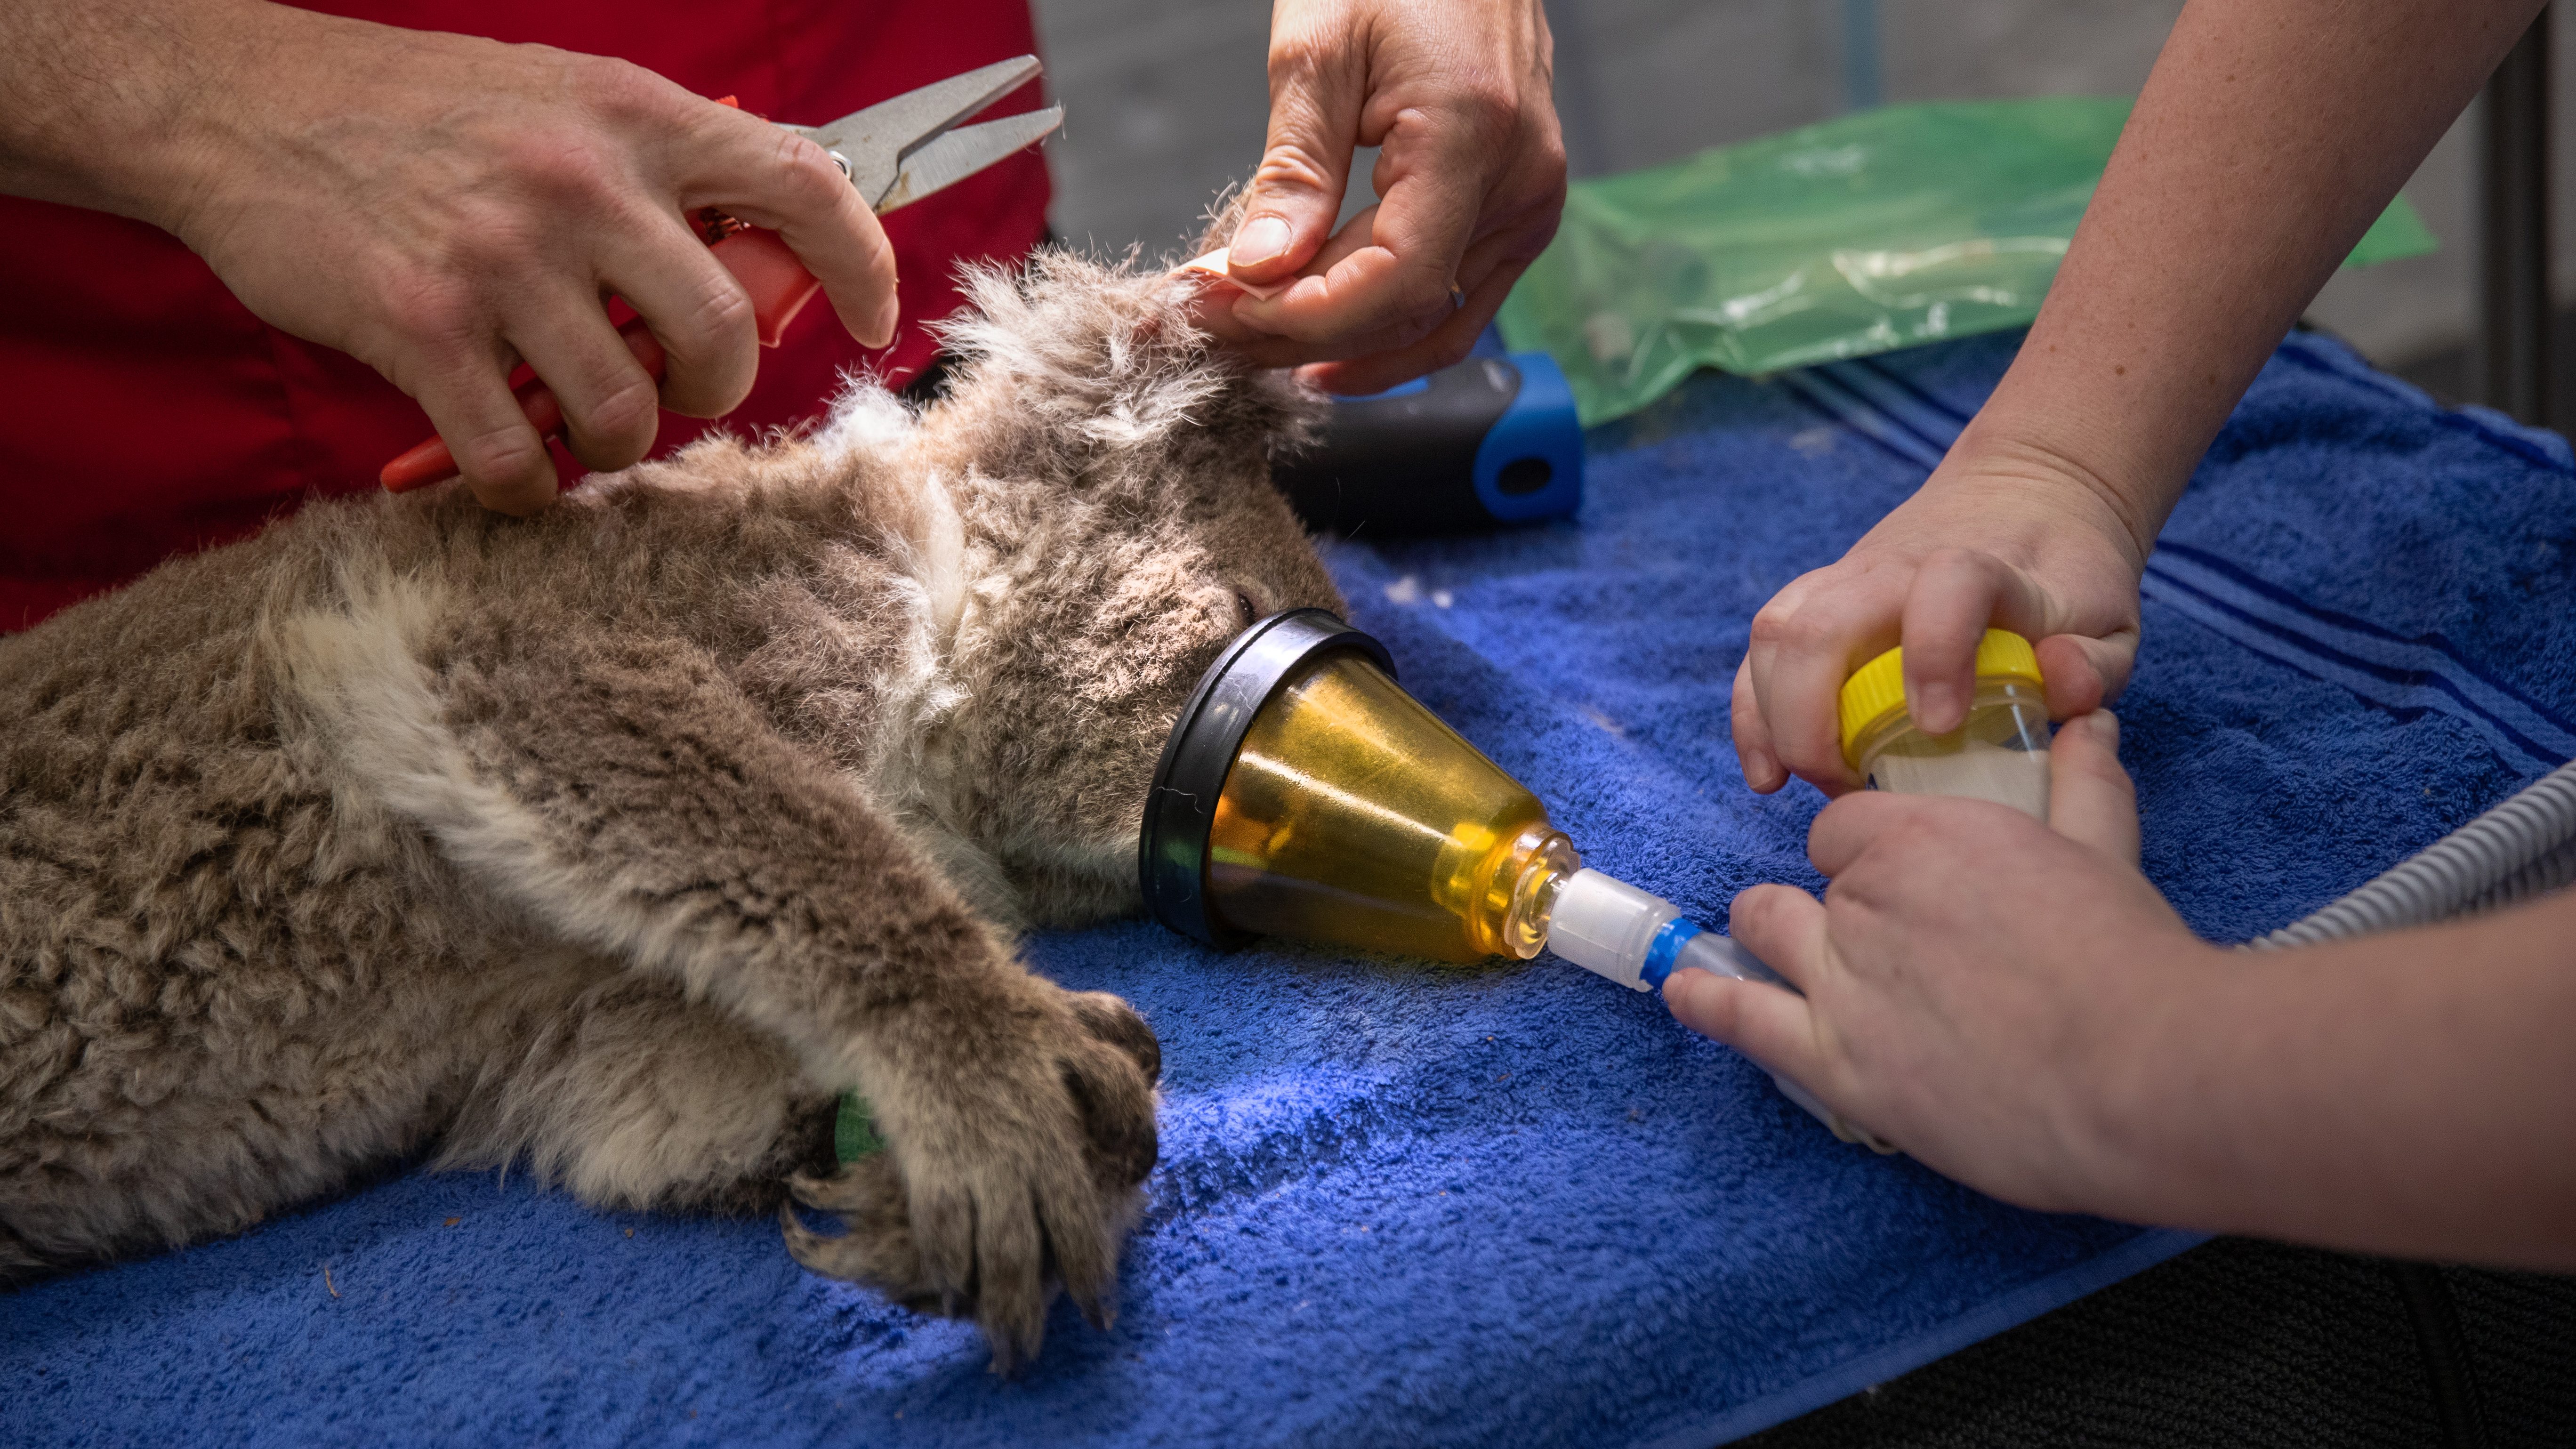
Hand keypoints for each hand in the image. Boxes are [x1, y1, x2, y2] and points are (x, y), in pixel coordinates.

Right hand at [135, 4, 898, 513]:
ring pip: (627, 412)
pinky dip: (526, 487)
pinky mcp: (421, 327)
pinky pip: (517, 457)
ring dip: (617, 447)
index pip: (802, 187)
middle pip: (725, 335)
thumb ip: (665, 166)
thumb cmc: (424, 114)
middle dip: (715, 392)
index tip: (872, 323)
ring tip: (580, 424)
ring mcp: (501, 258)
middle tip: (677, 391)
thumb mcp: (566, 98)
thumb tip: (772, 241)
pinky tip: (509, 464)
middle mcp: (581, 183)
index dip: (862, 266)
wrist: (244, 106)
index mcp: (635, 117)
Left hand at [1192, 0, 1565, 394]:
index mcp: (1474, 134)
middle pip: (1408, 309)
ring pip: (1435, 323)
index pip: (1397, 278)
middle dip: (1299, 332)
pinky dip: (1388, 332)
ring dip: (1340, 345)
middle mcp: (1520, 183)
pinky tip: (1325, 348)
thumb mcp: (1316, 51)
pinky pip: (1457, 301)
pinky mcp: (1519, 212)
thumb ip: (1294, 171)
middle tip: (1206, 326)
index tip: (1225, 309)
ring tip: (1252, 343)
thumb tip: (1257, 271)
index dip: (1307, 315)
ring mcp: (1529, 204)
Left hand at [1667, 712, 2222, 1213]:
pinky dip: (1707, 1000)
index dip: (1870, 854)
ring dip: (1775, 937)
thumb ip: (2083, 784)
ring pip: (1768, 930)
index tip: (1901, 882)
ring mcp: (1842, 982)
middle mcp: (1865, 900)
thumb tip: (2086, 724)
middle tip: (1886, 941)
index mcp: (1921, 837)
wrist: (2141, 1072)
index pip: (1849, 828)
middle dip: (1836, 903)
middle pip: (1813, 883)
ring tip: (1784, 953)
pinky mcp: (1838, 1063)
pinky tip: (1685, 991)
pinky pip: (1742, 1017)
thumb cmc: (2129, 961)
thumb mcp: (2105, 852)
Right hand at [1732, 438, 2153, 795]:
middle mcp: (1895, 567)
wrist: (2028, 498)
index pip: (1945, 588)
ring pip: (1776, 635)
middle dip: (1812, 720)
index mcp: (1977, 567)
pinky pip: (1761, 650)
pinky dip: (1752, 712)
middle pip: (1819, 625)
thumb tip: (2056, 682)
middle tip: (1850, 784)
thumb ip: (2093, 662)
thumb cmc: (2066, 578)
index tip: (1937, 726)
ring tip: (1806, 780)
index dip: (1935, 653)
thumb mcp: (2111, 621)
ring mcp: (1846, 579)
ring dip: (1772, 718)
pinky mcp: (1818, 598)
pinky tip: (1769, 771)